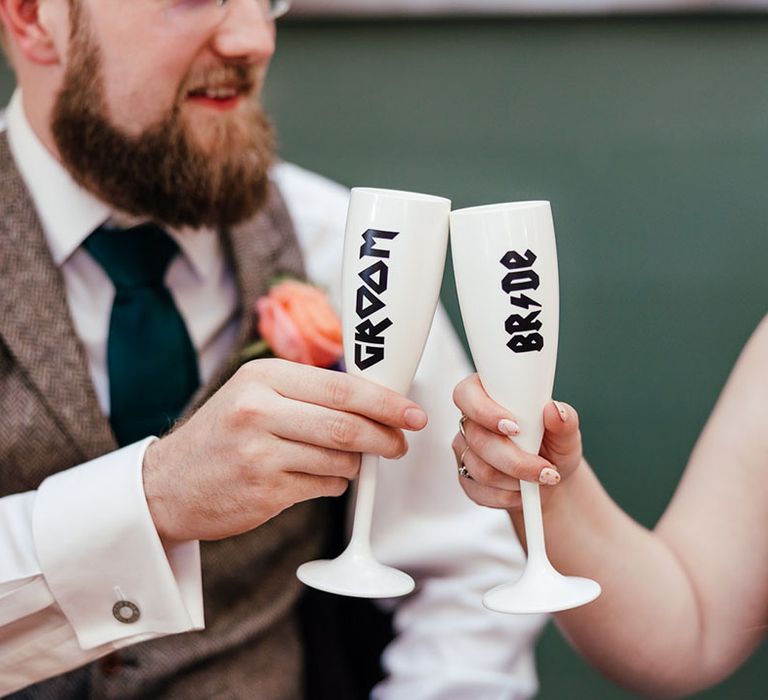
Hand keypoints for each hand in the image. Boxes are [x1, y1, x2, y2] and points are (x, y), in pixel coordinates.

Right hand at [143, 359, 427, 541]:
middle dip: (385, 436)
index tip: (410, 411)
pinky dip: (334, 484)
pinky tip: (317, 478)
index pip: (341, 388)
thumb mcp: (252, 395)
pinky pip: (324, 487)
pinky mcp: (265, 491)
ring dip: (355, 464)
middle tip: (400, 443)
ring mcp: (260, 453)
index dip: (384, 401)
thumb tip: (373, 401)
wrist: (166, 485)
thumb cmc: (221, 436)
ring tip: (345, 462)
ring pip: (340, 460)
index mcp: (261, 378)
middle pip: (346, 424)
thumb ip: (307, 393)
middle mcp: (258, 411)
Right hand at [451, 373, 581, 510]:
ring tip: (538, 478)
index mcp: (488, 396)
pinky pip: (479, 490)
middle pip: (477, 438)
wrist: (548, 479)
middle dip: (514, 459)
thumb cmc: (552, 446)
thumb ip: (564, 419)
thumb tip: (556, 410)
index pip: (467, 394)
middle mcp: (471, 422)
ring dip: (515, 479)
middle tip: (544, 469)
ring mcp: (465, 450)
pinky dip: (507, 495)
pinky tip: (522, 491)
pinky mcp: (465, 478)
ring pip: (480, 468)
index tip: (515, 427)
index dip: (484, 410)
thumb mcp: (566, 432)